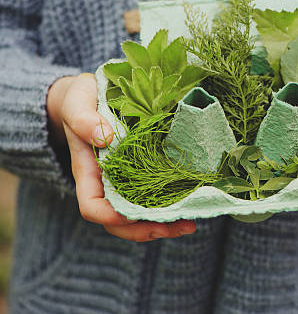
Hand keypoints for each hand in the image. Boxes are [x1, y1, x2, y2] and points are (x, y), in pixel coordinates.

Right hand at [47, 73, 195, 240]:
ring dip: (163, 223)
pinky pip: (154, 195)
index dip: (110, 217)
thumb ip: (83, 119)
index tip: (131, 216)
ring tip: (189, 225)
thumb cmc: (81, 99)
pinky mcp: (143, 172)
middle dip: (146, 230)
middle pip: (120, 221)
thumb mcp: (78, 102)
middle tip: (179, 227)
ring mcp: (125, 180)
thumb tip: (104, 138)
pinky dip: (170, 205)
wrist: (90, 94)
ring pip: (139, 215)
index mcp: (88, 172)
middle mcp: (107, 182)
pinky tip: (190, 203)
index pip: (92, 206)